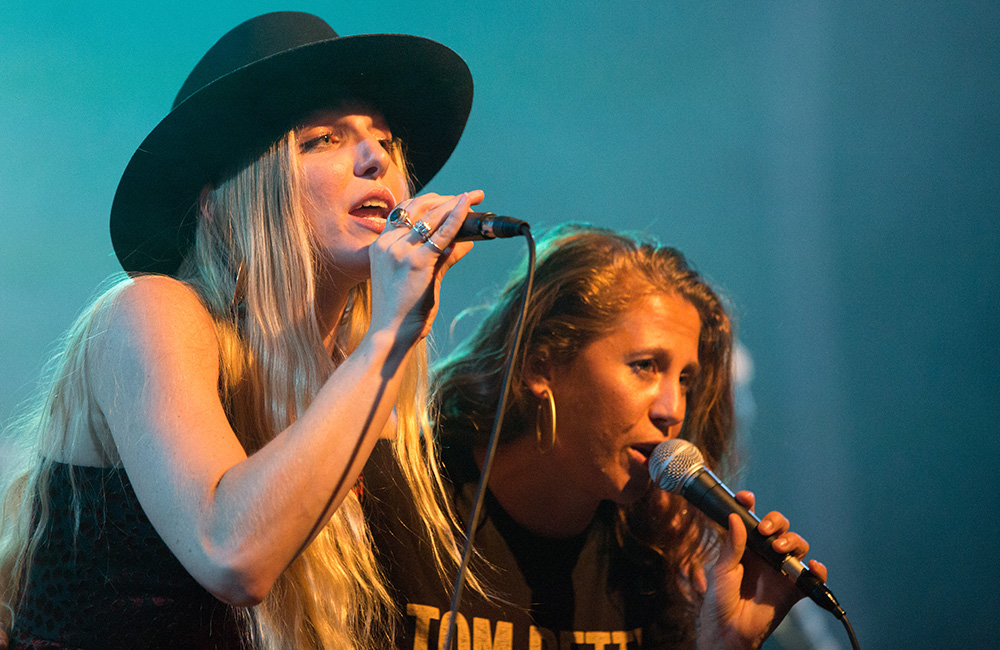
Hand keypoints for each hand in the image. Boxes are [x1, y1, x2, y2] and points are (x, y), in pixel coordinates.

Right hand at [367, 190, 481, 344]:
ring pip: (431, 217)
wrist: (390, 334)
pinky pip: (442, 233)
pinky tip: (469, 208)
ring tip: (475, 198)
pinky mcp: (417, 261)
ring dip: (455, 204)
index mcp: (380, 245)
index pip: (404, 211)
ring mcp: (400, 251)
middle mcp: (387, 244)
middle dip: (446, 198)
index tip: (449, 199)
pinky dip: (457, 217)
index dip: (429, 201)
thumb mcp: (418, 278)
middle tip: (469, 196)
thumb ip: (440, 259)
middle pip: (418, 208)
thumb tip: (464, 243)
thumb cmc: (402, 312)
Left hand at [697, 491, 827, 649]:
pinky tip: (812, 566)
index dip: (750, 505)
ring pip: (796, 545)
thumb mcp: (722, 570)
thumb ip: (732, 545)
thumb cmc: (720, 601)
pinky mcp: (793, 588)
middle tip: (765, 530)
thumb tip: (736, 517)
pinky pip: (812, 577)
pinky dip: (818, 570)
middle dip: (776, 521)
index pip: (751, 519)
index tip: (746, 498)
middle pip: (779, 527)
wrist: (730, 632)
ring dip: (792, 541)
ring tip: (779, 548)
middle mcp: (764, 554)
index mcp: (745, 546)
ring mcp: (780, 570)